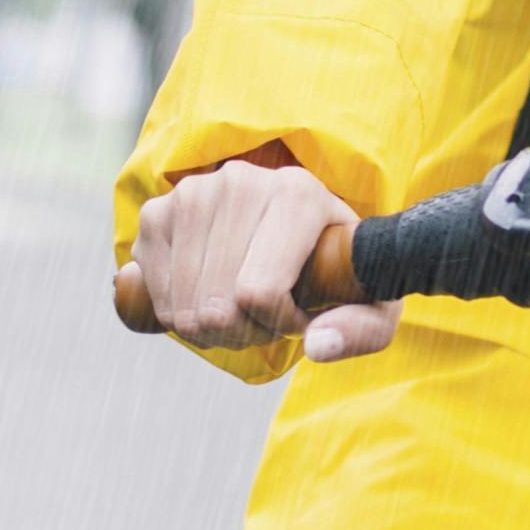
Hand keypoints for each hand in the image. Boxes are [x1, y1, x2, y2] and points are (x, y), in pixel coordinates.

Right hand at [130, 154, 403, 363]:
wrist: (295, 224)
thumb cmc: (336, 266)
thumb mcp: (372, 298)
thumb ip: (364, 329)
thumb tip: (318, 347)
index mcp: (297, 194)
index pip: (259, 293)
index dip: (278, 325)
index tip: (300, 315)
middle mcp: (241, 182)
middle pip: (218, 307)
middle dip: (244, 331)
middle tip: (266, 317)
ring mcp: (192, 193)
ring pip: (185, 307)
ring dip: (212, 327)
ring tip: (240, 305)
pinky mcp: (157, 212)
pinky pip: (157, 296)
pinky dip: (180, 313)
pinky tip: (209, 294)